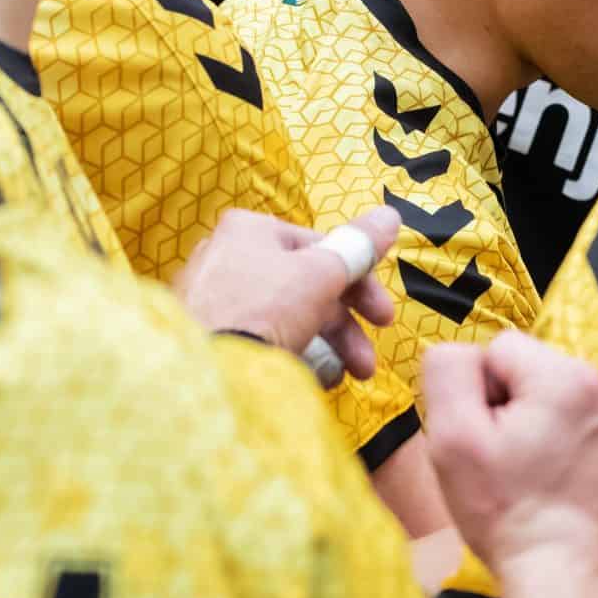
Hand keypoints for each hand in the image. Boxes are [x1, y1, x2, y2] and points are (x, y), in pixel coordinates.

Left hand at [176, 207, 398, 381]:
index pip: (321, 247)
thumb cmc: (265, 308)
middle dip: (345, 329)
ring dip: (325, 349)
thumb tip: (391, 215)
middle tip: (367, 363)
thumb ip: (358, 247)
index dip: (360, 281)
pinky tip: (307, 383)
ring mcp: (213, 298)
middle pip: (306, 287)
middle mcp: (228, 255)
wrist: (206, 372)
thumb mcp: (321, 274)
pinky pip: (259, 339)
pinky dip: (289, 357)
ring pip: (286, 318)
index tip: (383, 318)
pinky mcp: (206, 335)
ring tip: (341, 379)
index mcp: (251, 229)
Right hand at [420, 333, 597, 576]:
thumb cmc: (507, 513)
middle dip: (514, 410)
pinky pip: (592, 437)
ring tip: (536, 483)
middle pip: (537, 376)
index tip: (486, 441)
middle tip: (507, 467)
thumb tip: (462, 353)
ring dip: (545, 432)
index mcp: (568, 376)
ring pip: (565, 406)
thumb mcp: (452, 438)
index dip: (479, 394)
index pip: (500, 350)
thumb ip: (448, 371)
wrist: (569, 583)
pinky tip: (561, 494)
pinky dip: (574, 457)